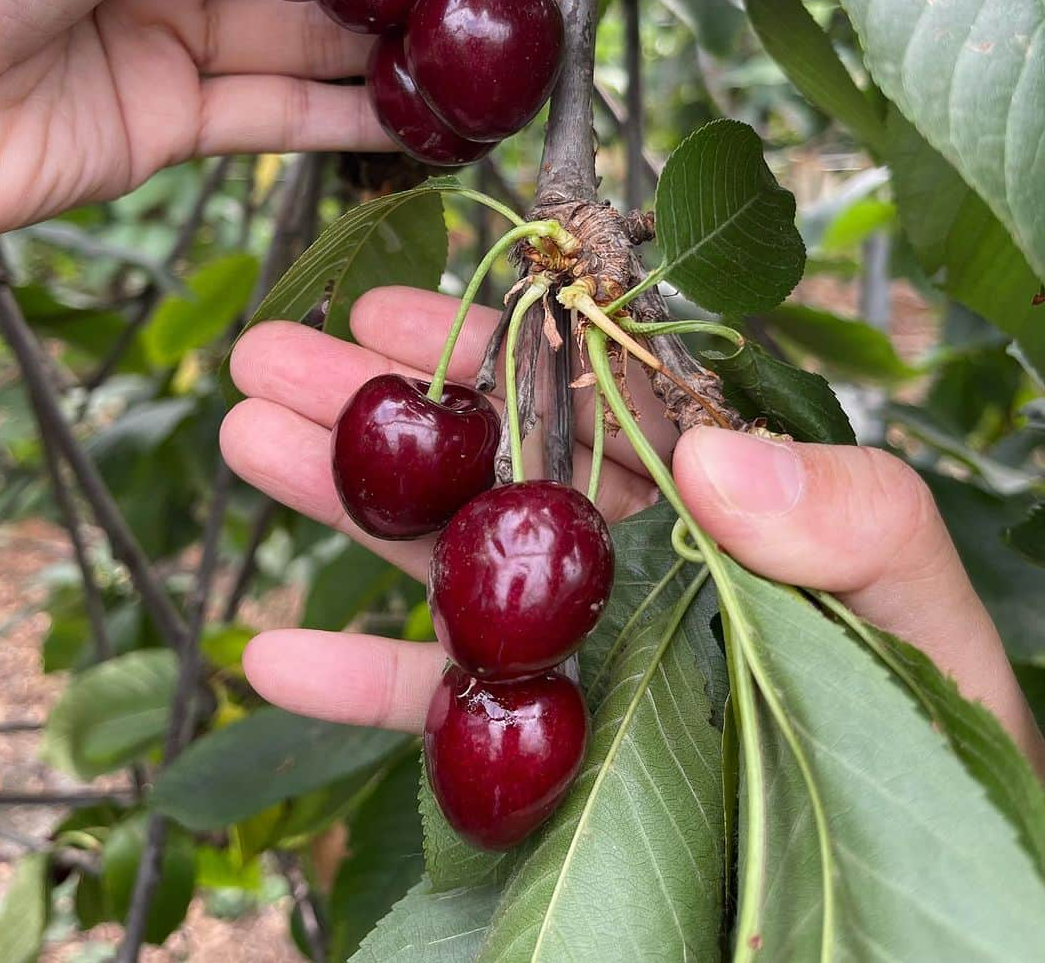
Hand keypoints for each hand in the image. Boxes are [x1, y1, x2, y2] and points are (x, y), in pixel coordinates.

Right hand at [221, 287, 1044, 774]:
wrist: (914, 883)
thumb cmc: (936, 718)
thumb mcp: (917, 596)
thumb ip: (844, 514)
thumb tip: (712, 451)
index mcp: (696, 499)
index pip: (572, 398)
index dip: (475, 348)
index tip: (385, 302)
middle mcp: (616, 561)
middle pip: (476, 467)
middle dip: (373, 411)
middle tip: (270, 353)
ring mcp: (569, 651)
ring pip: (436, 564)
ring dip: (338, 505)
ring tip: (249, 436)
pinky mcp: (541, 756)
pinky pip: (435, 711)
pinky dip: (352, 683)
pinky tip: (269, 650)